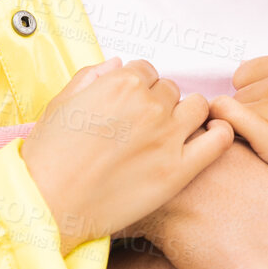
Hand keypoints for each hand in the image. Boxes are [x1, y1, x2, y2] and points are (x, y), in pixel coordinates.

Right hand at [22, 58, 234, 252]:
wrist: (48, 204)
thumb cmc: (48, 157)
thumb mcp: (61, 103)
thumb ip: (91, 77)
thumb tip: (117, 64)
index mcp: (121, 83)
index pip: (146, 71)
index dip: (137, 88)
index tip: (129, 106)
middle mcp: (149, 105)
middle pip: (170, 89)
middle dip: (158, 103)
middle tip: (141, 127)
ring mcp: (167, 137)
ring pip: (198, 107)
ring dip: (187, 114)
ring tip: (170, 133)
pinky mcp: (178, 171)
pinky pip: (218, 140)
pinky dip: (220, 133)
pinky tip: (208, 139)